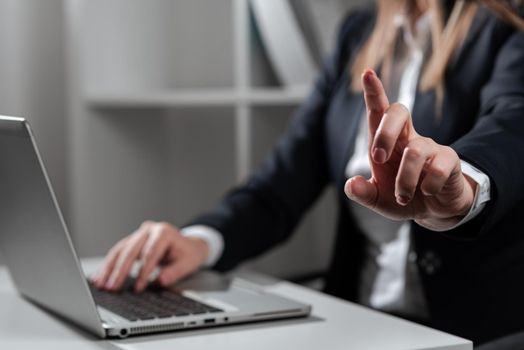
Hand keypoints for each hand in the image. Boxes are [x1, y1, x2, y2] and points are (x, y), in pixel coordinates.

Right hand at [92, 221, 208, 291]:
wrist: (188, 245)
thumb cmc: (188, 253)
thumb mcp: (188, 263)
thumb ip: (175, 272)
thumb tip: (160, 281)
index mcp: (164, 232)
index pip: (150, 253)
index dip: (143, 272)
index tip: (138, 288)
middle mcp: (149, 230)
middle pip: (131, 250)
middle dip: (120, 270)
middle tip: (112, 287)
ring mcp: (139, 234)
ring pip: (120, 250)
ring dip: (109, 268)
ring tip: (101, 284)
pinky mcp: (132, 240)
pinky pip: (118, 252)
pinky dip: (109, 265)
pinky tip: (100, 277)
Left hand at [344, 69, 476, 230]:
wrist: (434, 210)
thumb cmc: (403, 197)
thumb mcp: (379, 200)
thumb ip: (363, 193)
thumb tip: (350, 184)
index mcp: (388, 142)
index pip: (379, 111)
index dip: (374, 92)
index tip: (367, 74)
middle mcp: (408, 138)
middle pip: (398, 112)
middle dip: (384, 133)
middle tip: (377, 159)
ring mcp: (430, 147)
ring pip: (415, 152)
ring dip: (404, 181)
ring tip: (402, 197)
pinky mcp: (449, 160)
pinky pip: (437, 169)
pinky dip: (427, 187)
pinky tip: (427, 193)